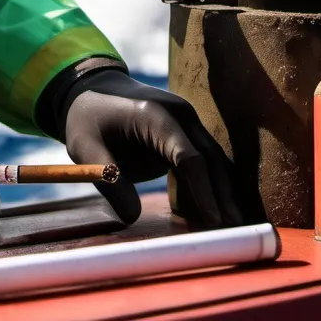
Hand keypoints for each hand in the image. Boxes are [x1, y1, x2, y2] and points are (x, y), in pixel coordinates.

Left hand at [59, 70, 242, 227]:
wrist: (90, 88)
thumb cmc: (87, 119)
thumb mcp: (86, 148)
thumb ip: (109, 180)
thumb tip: (132, 217)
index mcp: (156, 115)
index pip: (189, 157)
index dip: (204, 192)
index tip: (215, 222)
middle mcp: (179, 114)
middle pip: (210, 159)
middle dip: (223, 196)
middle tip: (234, 233)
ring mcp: (185, 120)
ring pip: (213, 159)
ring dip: (221, 191)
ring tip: (230, 228)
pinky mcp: (185, 130)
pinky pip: (203, 158)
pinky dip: (209, 183)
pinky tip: (212, 210)